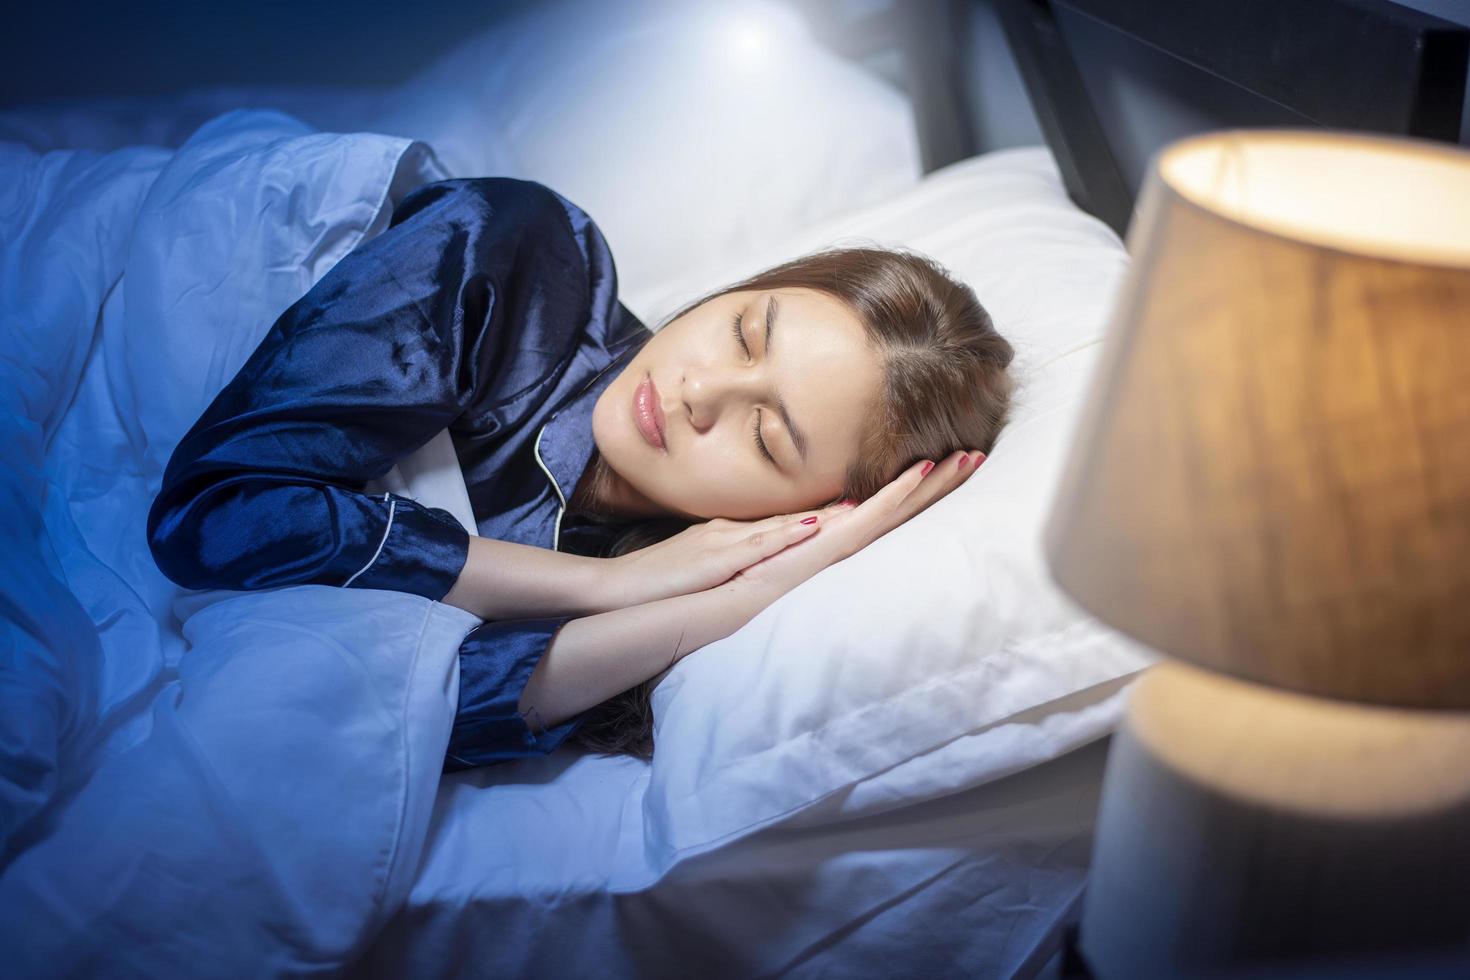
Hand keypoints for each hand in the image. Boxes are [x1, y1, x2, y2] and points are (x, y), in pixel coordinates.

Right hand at [600, 500, 861, 609]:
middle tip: (899, 486)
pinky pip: (756, 547)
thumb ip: (732, 559)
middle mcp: (739, 530)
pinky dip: (786, 536)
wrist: (617, 585)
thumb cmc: (658, 579)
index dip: (835, 513)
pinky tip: (812, 527)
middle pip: (804, 515)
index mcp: (738, 533)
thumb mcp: (703, 565)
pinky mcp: (714, 558)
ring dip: (831, 515)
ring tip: (869, 502)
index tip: (874, 503)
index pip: (794, 521)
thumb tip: (757, 561)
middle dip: (849, 508)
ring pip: (789, 524)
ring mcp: (728, 540)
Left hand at [728, 449, 985, 608]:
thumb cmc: (734, 569)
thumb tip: (824, 512)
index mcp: (831, 537)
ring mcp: (842, 545)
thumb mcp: (767, 535)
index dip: (918, 487)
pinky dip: (897, 493)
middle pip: (903, 507)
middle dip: (941, 483)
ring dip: (933, 484)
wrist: (717, 602)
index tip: (949, 462)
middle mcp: (845, 542)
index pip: (884, 508)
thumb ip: (795, 526)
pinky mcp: (831, 548)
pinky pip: (871, 516)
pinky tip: (922, 472)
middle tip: (979, 456)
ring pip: (897, 508)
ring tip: (968, 459)